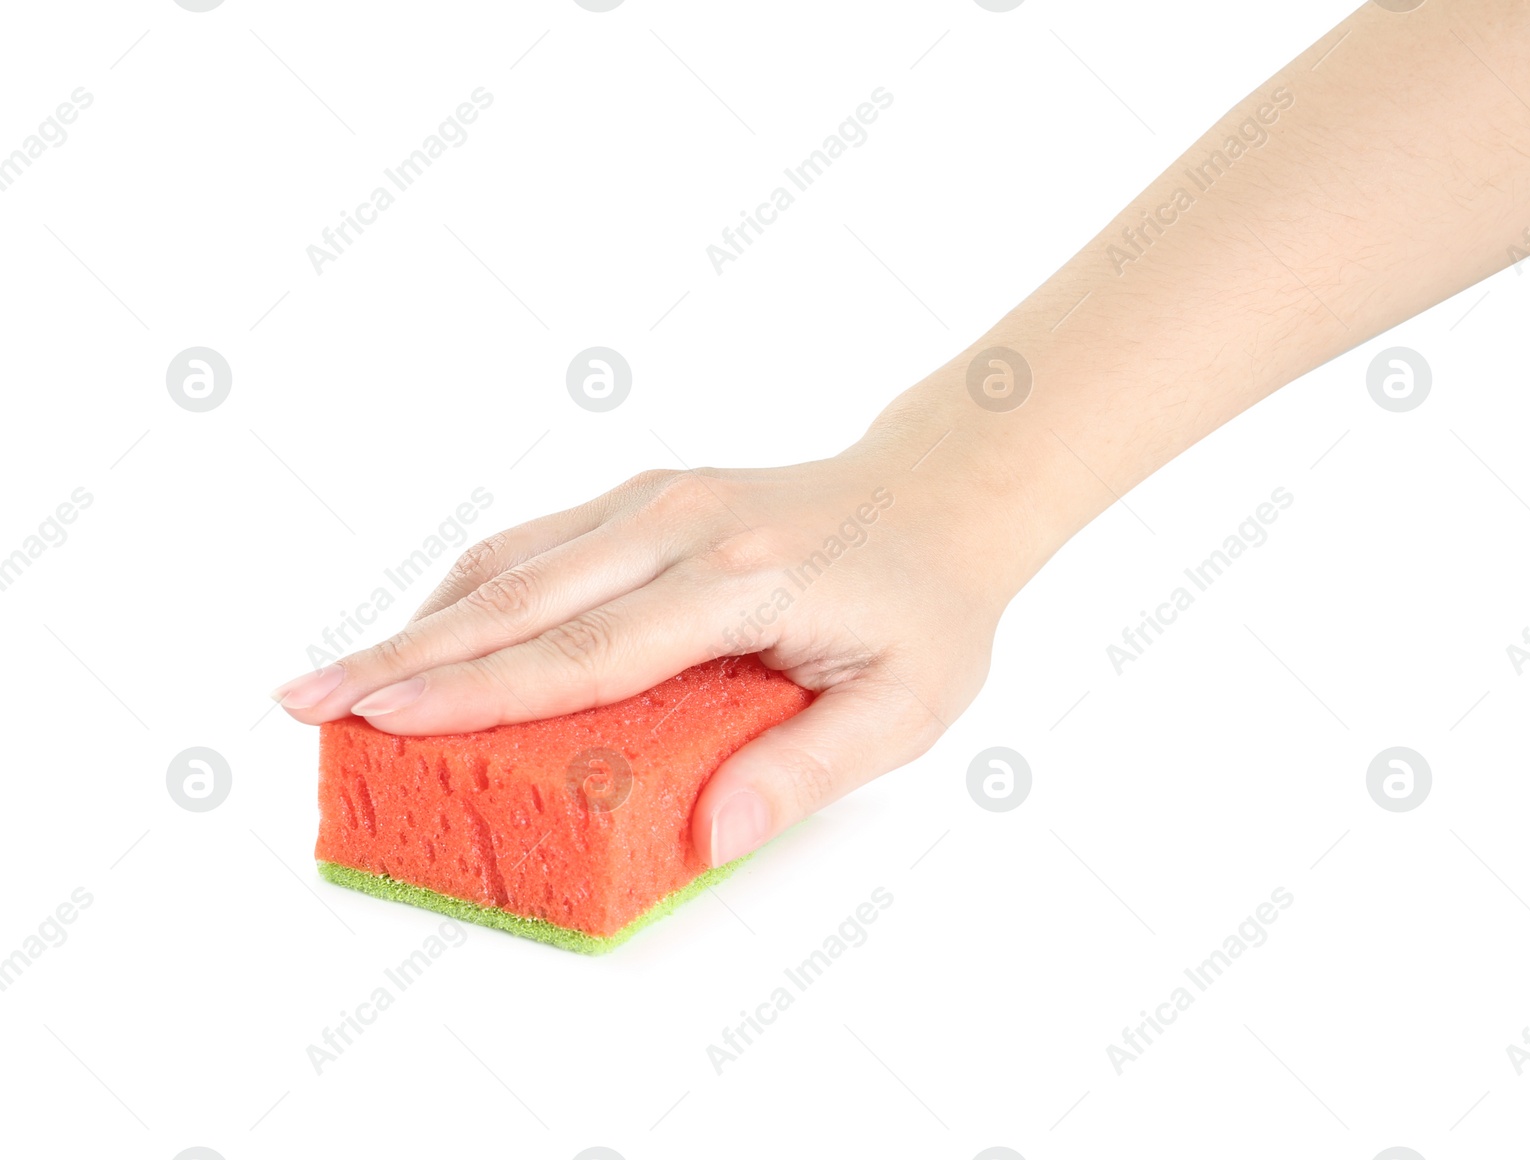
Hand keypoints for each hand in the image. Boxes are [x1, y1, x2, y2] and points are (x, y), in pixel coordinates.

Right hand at [272, 428, 1037, 867]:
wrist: (940, 495)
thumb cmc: (926, 606)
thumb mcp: (904, 707)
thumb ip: (806, 769)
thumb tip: (711, 838)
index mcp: (741, 579)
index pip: (586, 649)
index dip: (480, 691)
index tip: (387, 720)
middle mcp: (682, 524)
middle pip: (517, 596)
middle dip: (402, 652)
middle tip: (304, 697)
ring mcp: (656, 499)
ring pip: (513, 560)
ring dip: (420, 619)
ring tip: (339, 676)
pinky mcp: (644, 495)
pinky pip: (540, 542)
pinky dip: (472, 589)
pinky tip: (432, 632)